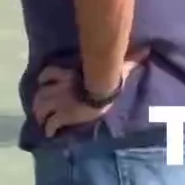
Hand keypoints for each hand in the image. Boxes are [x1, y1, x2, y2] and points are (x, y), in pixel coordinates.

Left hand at [32, 49, 147, 137]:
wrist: (101, 90)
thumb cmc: (108, 78)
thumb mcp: (113, 66)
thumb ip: (126, 60)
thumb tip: (146, 50)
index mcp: (67, 74)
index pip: (48, 74)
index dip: (44, 79)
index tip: (43, 82)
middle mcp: (58, 87)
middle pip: (41, 93)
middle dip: (38, 101)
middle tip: (39, 108)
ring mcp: (59, 102)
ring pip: (41, 108)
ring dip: (40, 115)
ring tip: (41, 122)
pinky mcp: (63, 115)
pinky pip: (52, 124)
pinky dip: (49, 129)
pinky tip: (49, 134)